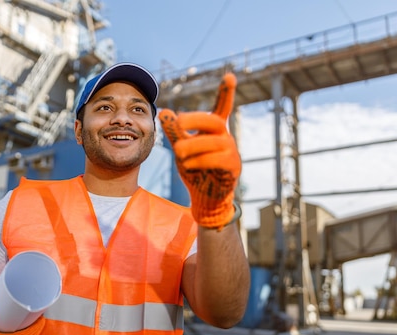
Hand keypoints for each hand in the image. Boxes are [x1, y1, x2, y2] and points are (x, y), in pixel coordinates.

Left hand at [158, 73, 240, 229]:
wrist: (205, 197)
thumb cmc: (196, 170)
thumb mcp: (181, 149)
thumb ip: (174, 132)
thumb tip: (163, 111)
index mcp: (214, 130)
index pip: (222, 108)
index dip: (226, 92)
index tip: (229, 75)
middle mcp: (225, 137)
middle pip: (213, 121)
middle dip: (195, 119)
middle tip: (178, 122)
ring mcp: (231, 152)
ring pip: (213, 142)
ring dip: (192, 145)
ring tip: (177, 152)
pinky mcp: (232, 167)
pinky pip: (216, 159)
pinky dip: (199, 161)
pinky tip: (188, 165)